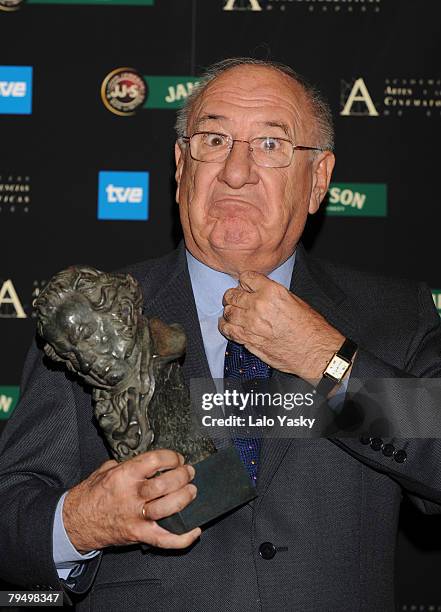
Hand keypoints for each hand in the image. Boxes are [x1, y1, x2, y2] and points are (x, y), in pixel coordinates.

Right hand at [63, 449, 199, 552]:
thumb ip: (127, 463)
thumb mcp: (106, 470)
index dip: (171, 457)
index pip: (155, 460)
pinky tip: (194, 529)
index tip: (177, 459)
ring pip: (168, 507)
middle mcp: (131, 495)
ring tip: (191, 491)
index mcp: (123, 475)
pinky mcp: (138, 535)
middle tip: (188, 473)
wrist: (75, 522)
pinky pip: (165, 540)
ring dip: (185, 499)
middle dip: (182, 476)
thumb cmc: (91, 495)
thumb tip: (148, 461)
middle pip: (165, 484)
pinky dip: (183, 537)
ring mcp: (135, 517)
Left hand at [219, 270, 344, 381]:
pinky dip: (225, 327)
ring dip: (229, 312)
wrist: (315, 351)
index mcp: (272, 292)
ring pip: (228, 312)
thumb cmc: (311, 328)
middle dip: (233, 296)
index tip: (245, 286)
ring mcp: (251, 324)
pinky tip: (229, 326)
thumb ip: (274, 294)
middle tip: (236, 300)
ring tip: (233, 313)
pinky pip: (227, 330)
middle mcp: (258, 305)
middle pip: (232, 295)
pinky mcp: (248, 340)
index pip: (245, 277)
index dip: (245, 281)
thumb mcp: (296, 300)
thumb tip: (260, 292)